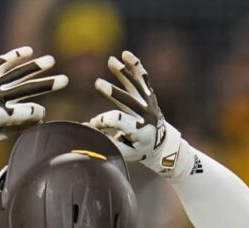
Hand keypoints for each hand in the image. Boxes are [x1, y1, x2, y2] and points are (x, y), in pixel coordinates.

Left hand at [0, 46, 67, 142]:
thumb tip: (34, 119)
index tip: (39, 115)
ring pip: (17, 74)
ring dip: (35, 67)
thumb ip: (14, 128)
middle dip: (48, 85)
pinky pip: (1, 64)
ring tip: (50, 61)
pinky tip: (28, 51)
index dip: (39, 114)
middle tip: (65, 80)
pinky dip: (14, 56)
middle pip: (28, 89)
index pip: (31, 111)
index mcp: (3, 115)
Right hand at [89, 51, 184, 174]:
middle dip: (112, 93)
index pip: (119, 121)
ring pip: (136, 86)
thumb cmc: (138, 150)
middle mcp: (147, 116)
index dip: (102, 121)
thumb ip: (107, 141)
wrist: (162, 145)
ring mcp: (149, 104)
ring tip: (111, 60)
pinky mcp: (149, 96)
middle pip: (129, 101)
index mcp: (141, 132)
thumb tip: (86, 127)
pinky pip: (143, 79)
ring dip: (122, 73)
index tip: (92, 124)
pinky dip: (135, 66)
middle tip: (97, 84)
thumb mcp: (124, 152)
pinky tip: (126, 54)